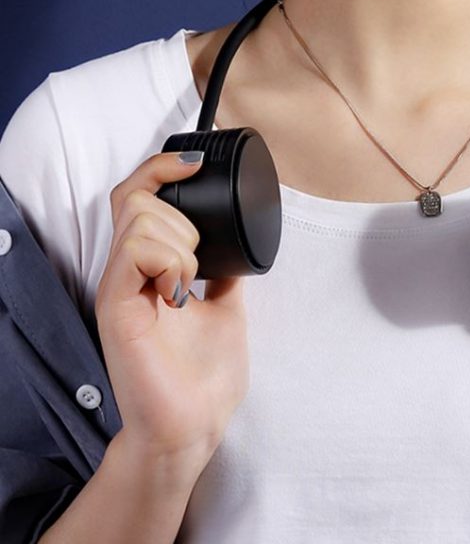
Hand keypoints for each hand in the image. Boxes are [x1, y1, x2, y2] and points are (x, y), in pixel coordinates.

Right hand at [95, 151, 249, 470]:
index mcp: (150, 268)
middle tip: (197, 260)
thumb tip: (237, 247)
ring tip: (188, 284)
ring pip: (138, 217)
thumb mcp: (226, 307)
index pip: (139, 198)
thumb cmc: (203, 376)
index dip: (161, 169)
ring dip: (181, 242)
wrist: (193, 424)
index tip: (194, 162)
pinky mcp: (115, 306)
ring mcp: (119, 287)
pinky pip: (135, 250)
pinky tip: (179, 292)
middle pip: (134, 196)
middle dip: (181, 213)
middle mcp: (128, 272)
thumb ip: (224, 274)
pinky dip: (170, 260)